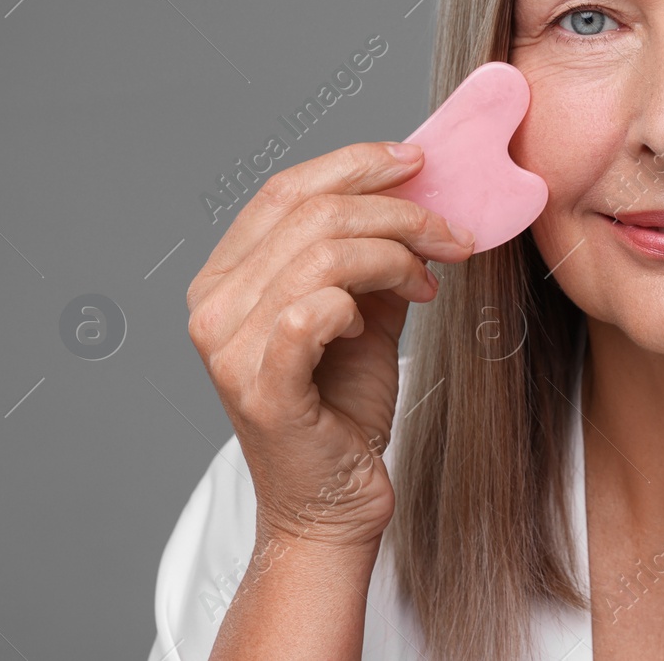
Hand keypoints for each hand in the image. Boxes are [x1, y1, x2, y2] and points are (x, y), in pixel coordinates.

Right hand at [185, 141, 474, 553]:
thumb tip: (416, 194)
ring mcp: (230, 350)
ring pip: (323, 254)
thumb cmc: (342, 407)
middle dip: (397, 212)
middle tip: (451, 234)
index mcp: (224, 278)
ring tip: (429, 283)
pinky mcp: (262, 389)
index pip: (283, 190)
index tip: (417, 161)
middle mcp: (212, 308)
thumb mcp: (363, 311)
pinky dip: (360, 300)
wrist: (334, 502)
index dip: (352, 164)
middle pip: (311, 214)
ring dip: (396, 255)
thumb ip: (371, 254)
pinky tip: (382, 320)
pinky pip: (313, 311)